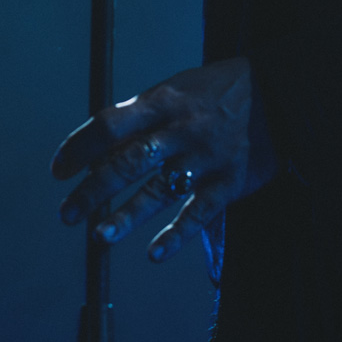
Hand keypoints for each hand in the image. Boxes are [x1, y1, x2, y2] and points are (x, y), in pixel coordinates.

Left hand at [52, 55, 261, 259]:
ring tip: (100, 236)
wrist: (282, 93)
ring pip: (159, 190)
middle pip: (127, 162)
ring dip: (126, 216)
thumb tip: (96, 151)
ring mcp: (206, 156)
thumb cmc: (218, 93)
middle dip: (92, 191)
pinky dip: (177, 235)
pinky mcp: (230, 180)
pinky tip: (155, 253)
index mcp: (164, 100)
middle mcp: (182, 128)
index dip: (79, 148)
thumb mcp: (178, 88)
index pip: (109, 125)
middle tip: (68, 214)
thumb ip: (141, 116)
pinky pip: (199, 212)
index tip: (59, 170)